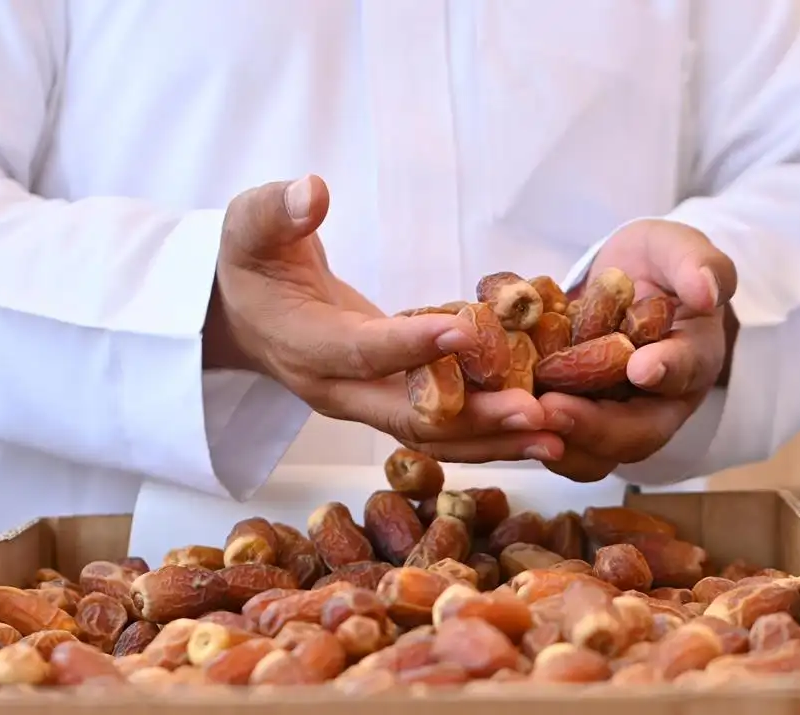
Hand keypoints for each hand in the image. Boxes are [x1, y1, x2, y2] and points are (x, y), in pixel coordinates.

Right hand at [204, 176, 561, 462]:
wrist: (241, 313)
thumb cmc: (249, 262)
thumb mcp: (248, 226)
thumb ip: (278, 209)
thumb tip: (313, 190)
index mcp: (305, 346)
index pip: (363, 351)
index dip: (411, 344)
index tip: (464, 331)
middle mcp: (339, 391)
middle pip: (412, 418)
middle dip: (477, 419)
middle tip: (538, 415)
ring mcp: (367, 405)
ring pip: (435, 437)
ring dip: (497, 440)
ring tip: (558, 438)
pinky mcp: (393, 404)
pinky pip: (446, 428)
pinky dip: (492, 432)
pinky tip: (544, 430)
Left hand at [541, 220, 736, 480]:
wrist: (628, 282)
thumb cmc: (660, 265)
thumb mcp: (678, 249)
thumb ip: (697, 264)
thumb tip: (707, 292)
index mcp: (693, 360)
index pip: (686, 370)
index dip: (667, 371)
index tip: (642, 367)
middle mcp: (658, 404)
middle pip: (636, 433)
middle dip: (594, 426)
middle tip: (554, 410)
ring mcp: (615, 420)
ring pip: (595, 455)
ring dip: (557, 443)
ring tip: (522, 422)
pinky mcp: (576, 421)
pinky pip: (556, 443)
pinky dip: (528, 435)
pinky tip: (496, 415)